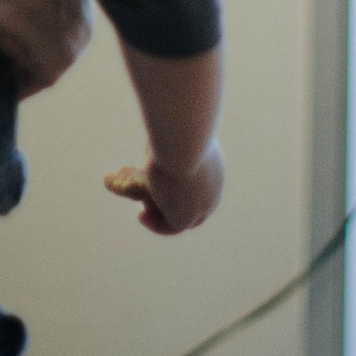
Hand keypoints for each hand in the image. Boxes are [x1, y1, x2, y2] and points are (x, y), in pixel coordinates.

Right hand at [106, 142, 223, 234]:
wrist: (184, 141)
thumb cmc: (178, 128)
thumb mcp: (171, 133)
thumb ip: (166, 143)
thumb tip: (154, 148)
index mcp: (214, 170)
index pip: (203, 189)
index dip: (184, 192)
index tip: (164, 188)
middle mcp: (213, 191)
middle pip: (197, 209)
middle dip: (175, 208)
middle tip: (154, 203)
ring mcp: (201, 206)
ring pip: (184, 219)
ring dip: (163, 217)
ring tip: (144, 211)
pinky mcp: (186, 217)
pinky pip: (171, 227)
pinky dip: (156, 224)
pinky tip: (141, 216)